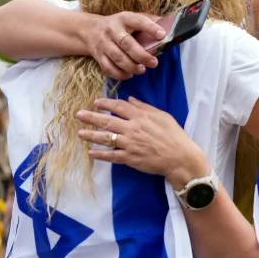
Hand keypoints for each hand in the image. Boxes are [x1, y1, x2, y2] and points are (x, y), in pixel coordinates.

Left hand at [75, 97, 208, 187]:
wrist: (180, 157)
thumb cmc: (174, 135)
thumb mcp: (162, 116)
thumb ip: (145, 107)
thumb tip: (130, 99)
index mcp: (141, 117)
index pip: (119, 107)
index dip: (106, 104)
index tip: (96, 102)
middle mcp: (132, 129)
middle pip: (107, 121)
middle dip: (91, 117)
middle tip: (78, 114)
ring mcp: (130, 144)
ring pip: (106, 138)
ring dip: (91, 135)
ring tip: (80, 133)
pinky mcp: (130, 158)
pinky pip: (112, 156)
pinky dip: (101, 155)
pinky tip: (91, 153)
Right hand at [80, 12, 165, 79]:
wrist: (90, 30)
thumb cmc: (118, 25)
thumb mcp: (131, 18)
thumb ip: (149, 21)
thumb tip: (170, 25)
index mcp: (124, 18)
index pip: (138, 21)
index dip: (150, 28)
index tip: (162, 35)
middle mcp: (112, 30)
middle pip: (126, 44)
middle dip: (141, 55)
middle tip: (154, 63)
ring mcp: (104, 44)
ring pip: (117, 58)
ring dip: (131, 67)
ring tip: (142, 70)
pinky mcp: (98, 56)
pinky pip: (108, 68)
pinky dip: (120, 74)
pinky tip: (129, 75)